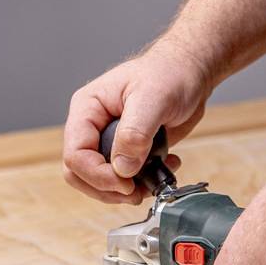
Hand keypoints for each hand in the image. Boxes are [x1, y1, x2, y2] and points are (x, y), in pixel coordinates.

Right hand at [63, 38, 213, 204]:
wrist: (190, 73)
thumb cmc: (169, 73)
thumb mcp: (153, 98)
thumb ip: (134, 133)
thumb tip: (122, 167)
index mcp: (87, 108)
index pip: (75, 154)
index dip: (98, 175)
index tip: (126, 182)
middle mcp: (93, 127)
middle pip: (80, 173)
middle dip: (106, 188)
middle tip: (135, 191)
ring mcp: (109, 141)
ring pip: (99, 181)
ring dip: (124, 191)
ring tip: (152, 182)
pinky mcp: (128, 151)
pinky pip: (124, 179)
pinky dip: (142, 184)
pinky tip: (164, 169)